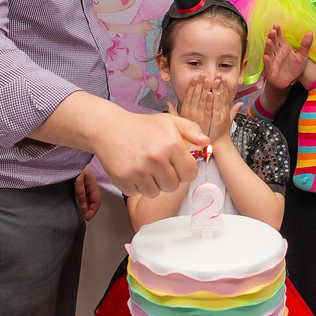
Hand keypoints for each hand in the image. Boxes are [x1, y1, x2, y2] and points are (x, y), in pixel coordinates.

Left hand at [74, 167, 100, 220]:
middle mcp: (88, 184)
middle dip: (89, 210)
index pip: (97, 200)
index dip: (93, 210)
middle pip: (93, 200)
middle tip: (83, 217)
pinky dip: (80, 202)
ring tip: (80, 213)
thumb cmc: (72, 164)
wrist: (63, 156)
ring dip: (85, 206)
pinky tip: (77, 205)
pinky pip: (81, 195)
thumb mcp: (78, 179)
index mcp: (92, 183)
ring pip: (87, 199)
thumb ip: (81, 192)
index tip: (87, 217)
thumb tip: (84, 207)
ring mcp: (83, 184)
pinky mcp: (76, 184)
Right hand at [92, 112, 206, 197]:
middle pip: (172, 186)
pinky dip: (136, 186)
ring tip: (145, 168)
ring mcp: (139, 170)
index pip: (190, 174)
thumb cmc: (142, 126)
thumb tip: (206, 143)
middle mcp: (157, 159)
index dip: (184, 171)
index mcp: (172, 145)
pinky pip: (137, 193)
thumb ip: (191, 130)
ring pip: (155, 192)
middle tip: (158, 166)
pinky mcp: (123, 179)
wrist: (108, 128)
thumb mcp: (169, 121)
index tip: (177, 166)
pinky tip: (133, 171)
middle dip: (168, 178)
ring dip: (152, 184)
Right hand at [168, 76, 240, 143]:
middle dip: (200, 84)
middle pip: (196, 96)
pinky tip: (213, 93)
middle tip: (203, 74)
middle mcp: (191, 113)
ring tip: (210, 79)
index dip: (192, 86)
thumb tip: (168, 103)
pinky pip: (210, 108)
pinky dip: (212, 100)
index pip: (188, 96)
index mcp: (184, 112)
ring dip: (207, 89)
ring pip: (203, 100)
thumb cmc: (187, 137)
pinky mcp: (207, 121)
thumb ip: (173, 112)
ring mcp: (199, 117)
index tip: (195, 78)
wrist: (197, 149)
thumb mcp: (177, 123)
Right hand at [262, 24, 312, 91]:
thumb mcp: (302, 56)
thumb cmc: (294, 68)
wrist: (289, 81)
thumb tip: (310, 32)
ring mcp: (272, 61)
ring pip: (269, 52)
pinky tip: (266, 57)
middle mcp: (277, 53)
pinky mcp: (270, 71)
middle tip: (272, 31)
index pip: (280, 37)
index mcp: (284, 47)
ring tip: (268, 40)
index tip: (276, 25)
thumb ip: (306, 45)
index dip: (278, 31)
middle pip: (273, 43)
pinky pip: (268, 65)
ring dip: (268, 47)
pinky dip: (267, 61)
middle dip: (272, 37)